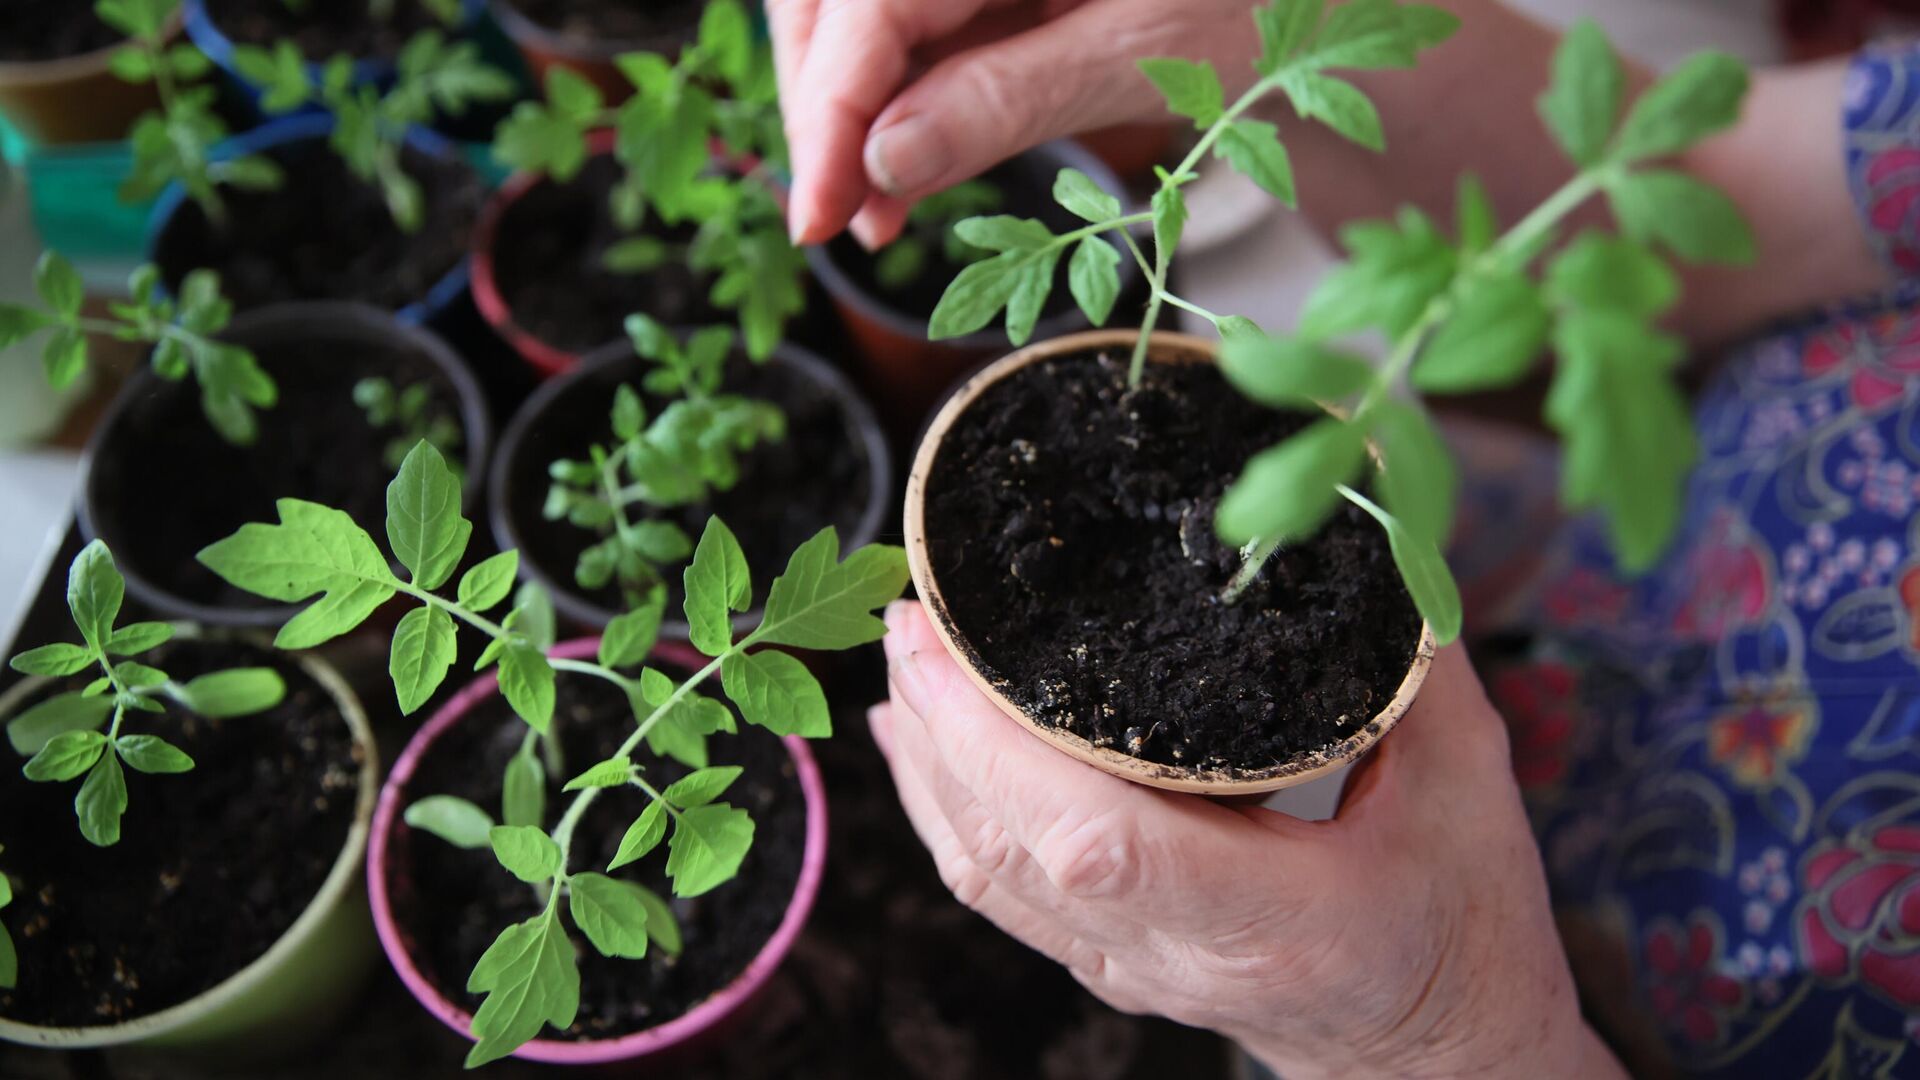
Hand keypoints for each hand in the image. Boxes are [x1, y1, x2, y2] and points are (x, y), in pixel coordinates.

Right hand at [768, 0, 1260, 247]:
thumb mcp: (1140, 59)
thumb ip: (1002, 103)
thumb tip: (881, 162)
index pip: (868, 0)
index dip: (829, 111)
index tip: (819, 215)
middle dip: (822, 105)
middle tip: (836, 218)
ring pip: (856, 11)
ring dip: (847, 107)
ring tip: (871, 213)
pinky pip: (912, 23)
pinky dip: (895, 96)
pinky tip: (897, 173)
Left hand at [872, 600, 1623, 1078]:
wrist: (1447, 1059)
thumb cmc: (1465, 926)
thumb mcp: (1469, 782)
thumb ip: (1407, 659)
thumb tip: (1358, 522)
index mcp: (1277, 921)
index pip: (1104, 846)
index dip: (1002, 749)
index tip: (950, 652)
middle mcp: (1179, 956)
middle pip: (1015, 850)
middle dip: (942, 729)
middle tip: (909, 621)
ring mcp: (1132, 969)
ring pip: (989, 876)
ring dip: (929, 766)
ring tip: (900, 664)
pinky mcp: (1113, 964)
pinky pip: (1003, 891)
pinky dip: (949, 810)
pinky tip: (921, 748)